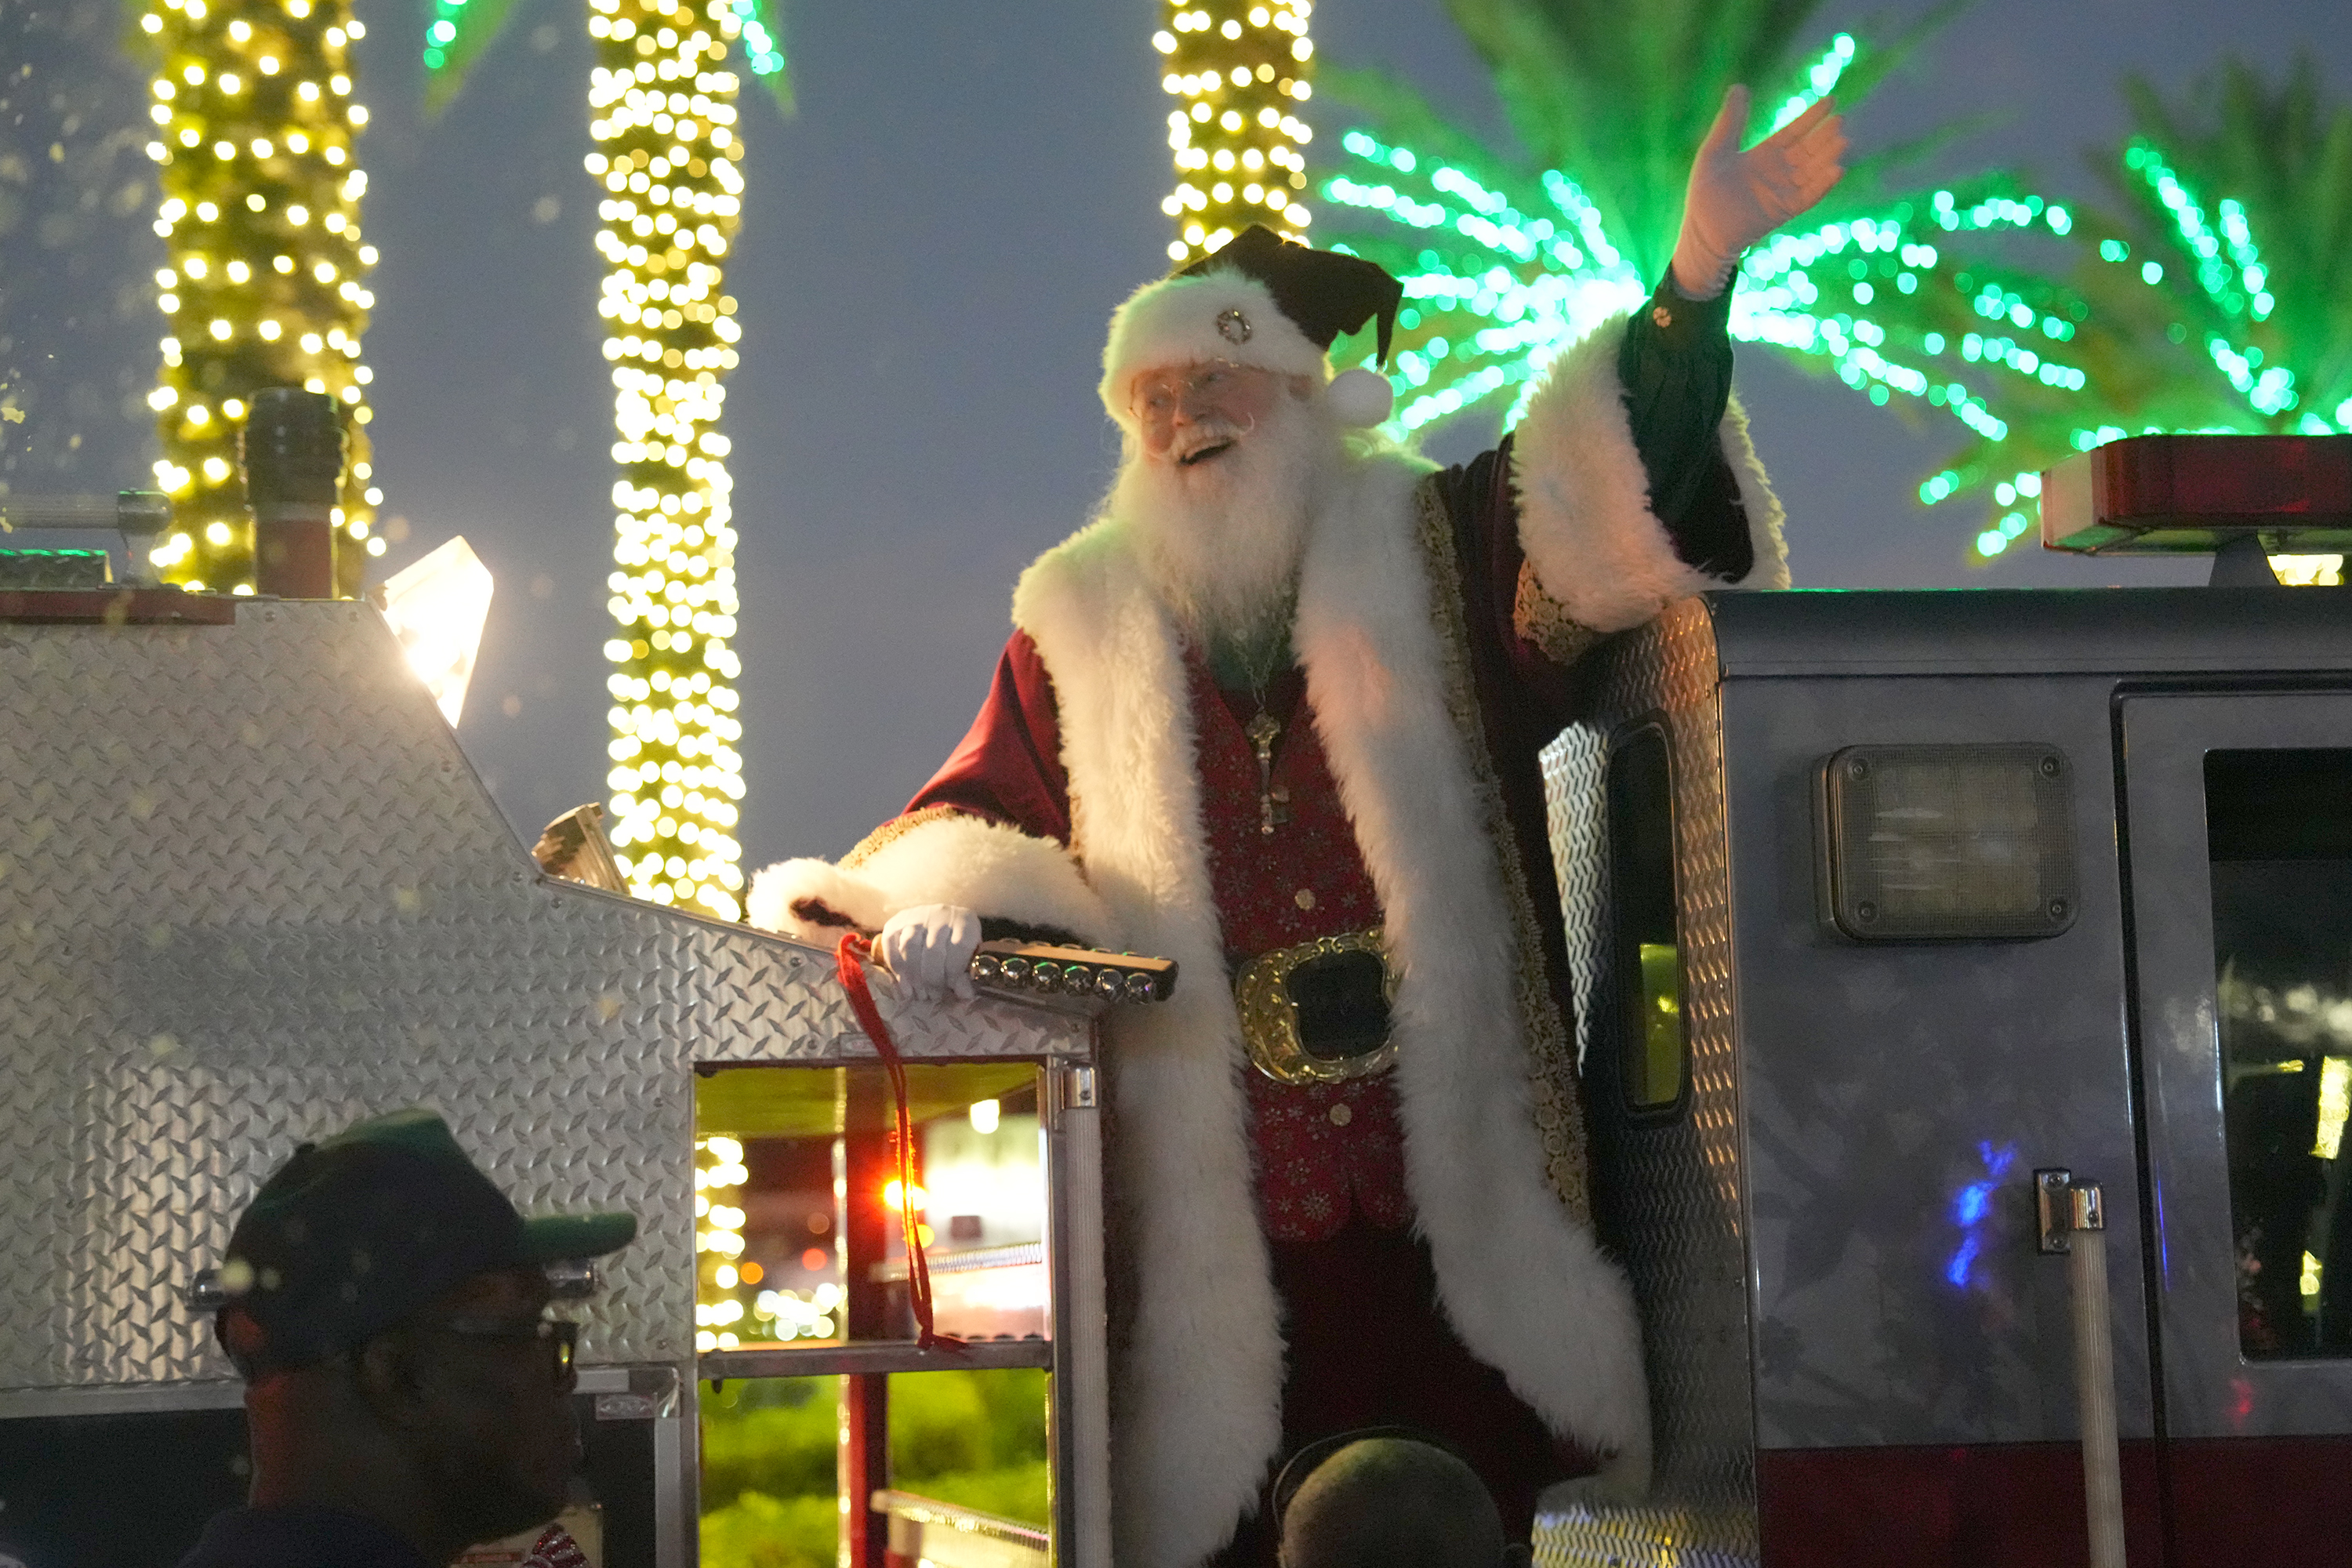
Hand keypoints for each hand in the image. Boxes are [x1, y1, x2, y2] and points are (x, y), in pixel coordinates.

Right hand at [876, 903, 980, 1002]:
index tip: (950, 988)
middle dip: (931, 979)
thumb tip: (964, 995)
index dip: (954, 971)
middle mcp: (940, 915)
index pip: (959, 947)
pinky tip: (903, 982)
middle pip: (932, 950)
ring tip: (917, 993)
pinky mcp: (896, 921)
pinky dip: (895, 965)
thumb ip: (966, 974)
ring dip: (912, 975)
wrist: (941, 920)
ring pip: (910, 946)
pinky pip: (890, 943)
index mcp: (964, 922)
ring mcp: (916, 916)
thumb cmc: (958, 943)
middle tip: (931, 996)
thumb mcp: (969, 955)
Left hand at [1670, 85, 1847, 298]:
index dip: (1812, 117)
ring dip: (1828, 157)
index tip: (1832, 100)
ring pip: (1812, 171)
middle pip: (1808, 150)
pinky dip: (1822, 185)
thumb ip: (1730, 121)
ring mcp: (1783, 192)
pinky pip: (1808, 197)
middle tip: (1839, 121)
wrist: (1701, 230)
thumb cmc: (1705, 192)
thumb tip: (1739, 87)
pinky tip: (1837, 170)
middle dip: (1824, 136)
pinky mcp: (1783, 211)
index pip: (1794, 132)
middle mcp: (1778, 172)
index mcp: (1764, 155)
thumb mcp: (1716, 150)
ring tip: (1843, 141)